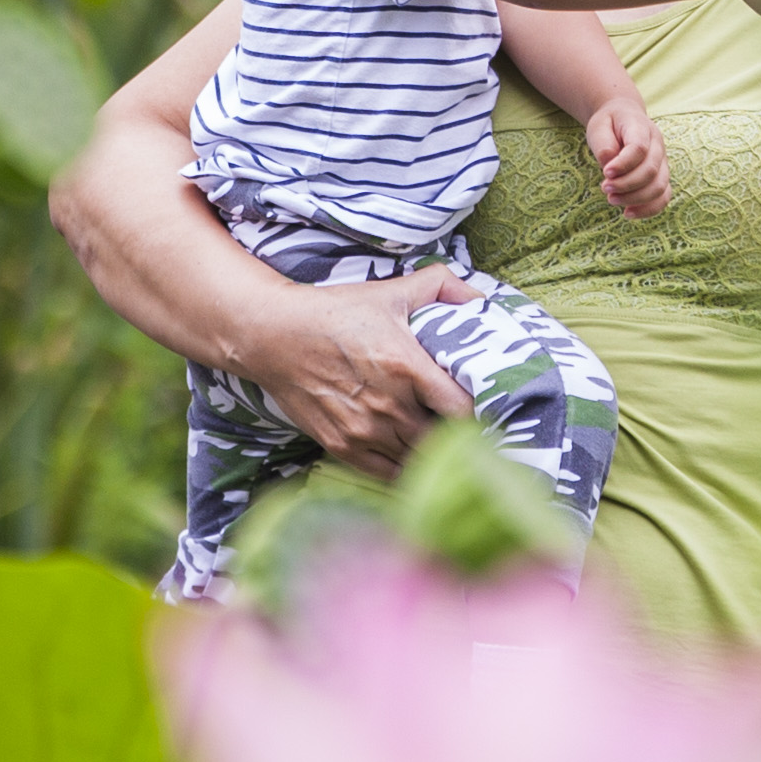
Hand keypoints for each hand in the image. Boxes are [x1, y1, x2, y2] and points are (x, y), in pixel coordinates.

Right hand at [246, 268, 478, 478]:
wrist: (273, 334)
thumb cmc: (335, 312)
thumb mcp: (389, 292)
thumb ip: (440, 287)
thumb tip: (480, 297)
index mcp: (406, 366)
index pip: (464, 409)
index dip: (482, 412)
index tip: (487, 409)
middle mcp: (388, 404)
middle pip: (444, 439)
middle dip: (458, 435)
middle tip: (466, 427)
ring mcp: (363, 430)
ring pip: (418, 459)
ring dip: (432, 452)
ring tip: (441, 441)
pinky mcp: (342, 446)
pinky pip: (388, 474)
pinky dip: (405, 469)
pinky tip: (412, 456)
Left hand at [586, 96, 669, 217]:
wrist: (623, 119)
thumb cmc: (609, 124)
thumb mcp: (598, 126)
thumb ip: (603, 144)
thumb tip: (609, 166)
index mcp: (641, 127)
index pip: (639, 148)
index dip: (623, 164)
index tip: (605, 173)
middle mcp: (657, 145)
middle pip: (650, 170)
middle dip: (626, 184)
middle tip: (604, 188)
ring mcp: (663, 162)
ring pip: (659, 187)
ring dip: (635, 199)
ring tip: (611, 199)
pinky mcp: (661, 177)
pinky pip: (663, 197)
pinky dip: (648, 209)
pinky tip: (628, 213)